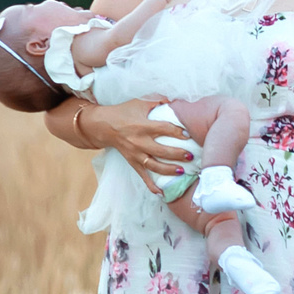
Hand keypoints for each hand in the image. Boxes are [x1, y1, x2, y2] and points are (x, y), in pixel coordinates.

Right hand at [80, 98, 196, 176]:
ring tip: (182, 172)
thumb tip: (176, 101)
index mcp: (143, 126)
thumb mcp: (140, 102)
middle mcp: (139, 141)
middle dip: (177, 154)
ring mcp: (135, 154)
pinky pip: (142, 176)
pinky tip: (161, 193)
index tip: (189, 135)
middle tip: (191, 156)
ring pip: (153, 165)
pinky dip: (151, 186)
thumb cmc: (124, 112)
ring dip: (168, 170)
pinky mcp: (132, 162)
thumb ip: (158, 100)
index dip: (178, 132)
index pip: (164, 129)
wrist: (103, 125)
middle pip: (161, 150)